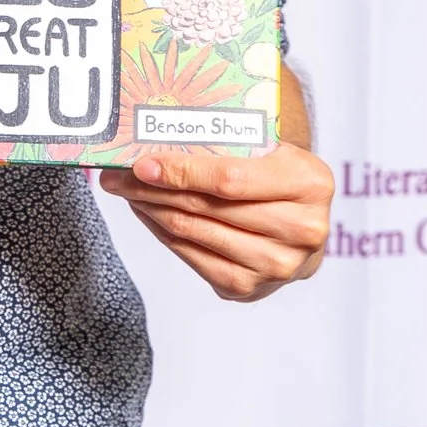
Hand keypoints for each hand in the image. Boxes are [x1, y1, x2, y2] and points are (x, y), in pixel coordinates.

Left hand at [99, 142, 332, 301]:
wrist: (301, 223)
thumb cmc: (278, 175)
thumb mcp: (270, 148)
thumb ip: (226, 142)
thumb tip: (153, 138)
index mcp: (311, 183)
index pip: (230, 179)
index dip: (181, 171)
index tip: (141, 163)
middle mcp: (302, 230)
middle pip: (206, 208)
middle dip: (153, 189)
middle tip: (116, 175)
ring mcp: (277, 266)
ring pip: (194, 232)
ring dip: (151, 210)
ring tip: (127, 191)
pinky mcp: (249, 288)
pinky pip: (191, 258)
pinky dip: (163, 233)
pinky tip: (148, 213)